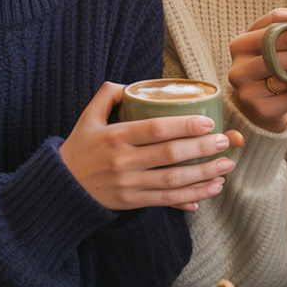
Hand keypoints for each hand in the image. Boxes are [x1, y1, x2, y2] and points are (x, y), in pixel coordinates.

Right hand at [59, 82, 243, 211]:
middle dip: (202, 148)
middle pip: (170, 155)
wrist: (59, 189)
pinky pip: (166, 200)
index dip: (184, 125)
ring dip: (204, 174)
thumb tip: (130, 84)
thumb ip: (108, 95)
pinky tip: (211, 189)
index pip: (155, 129)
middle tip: (225, 141)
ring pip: (173, 180)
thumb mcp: (88, 118)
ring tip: (226, 165)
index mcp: (115, 137)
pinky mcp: (132, 202)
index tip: (208, 122)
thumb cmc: (79, 149)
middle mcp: (123, 161)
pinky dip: (192, 196)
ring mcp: (128, 184)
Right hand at [227, 8, 286, 132]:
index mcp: (238, 45)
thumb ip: (279, 21)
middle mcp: (237, 69)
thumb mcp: (267, 39)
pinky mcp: (260, 110)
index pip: (273, 31)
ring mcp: (245, 92)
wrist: (263, 101)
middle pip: (280, 54)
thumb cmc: (269, 63)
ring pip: (285, 76)